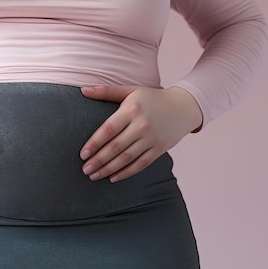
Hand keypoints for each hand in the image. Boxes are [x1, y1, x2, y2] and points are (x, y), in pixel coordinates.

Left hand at [79, 85, 202, 182]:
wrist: (184, 107)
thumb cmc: (153, 98)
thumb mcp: (131, 90)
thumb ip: (106, 91)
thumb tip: (83, 90)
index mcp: (132, 109)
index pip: (108, 129)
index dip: (94, 143)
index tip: (83, 154)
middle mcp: (141, 125)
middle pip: (116, 146)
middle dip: (99, 160)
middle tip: (85, 169)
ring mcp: (152, 138)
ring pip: (127, 158)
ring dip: (109, 169)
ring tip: (94, 176)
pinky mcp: (160, 149)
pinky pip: (141, 164)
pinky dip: (126, 172)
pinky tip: (113, 178)